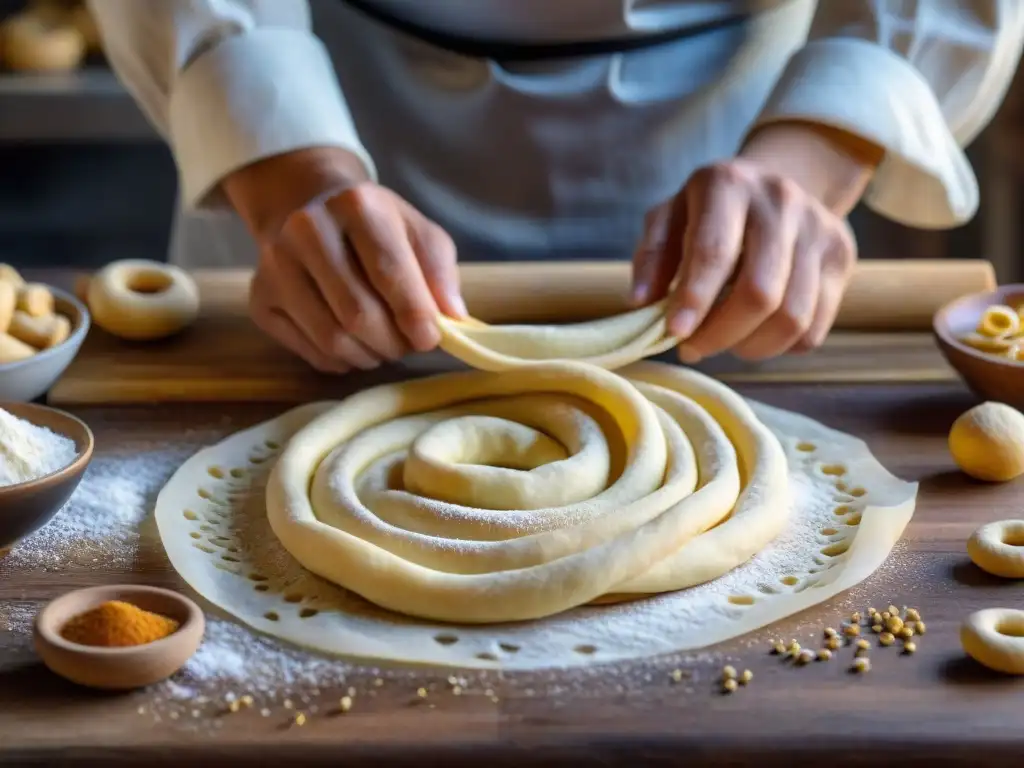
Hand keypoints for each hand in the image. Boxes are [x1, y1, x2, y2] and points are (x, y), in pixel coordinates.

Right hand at [224, 148, 465, 372]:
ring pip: (332, 339)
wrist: (307, 206)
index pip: (388, 271)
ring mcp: (274, 266)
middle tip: (408, 345)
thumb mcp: (417, 232)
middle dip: (394, 342)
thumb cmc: (375, 227)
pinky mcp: (260, 300)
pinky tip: (355, 344)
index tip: (430, 338)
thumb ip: (439, 272)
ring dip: (370, 355)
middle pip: (358, 314)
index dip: (414, 314)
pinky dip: (342, 360)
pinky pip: (310, 351)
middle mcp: (306, 230)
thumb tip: (452, 320)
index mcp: (355, 205)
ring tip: (385, 345)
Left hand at [632, 122, 880, 361]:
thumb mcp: (669, 217)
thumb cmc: (709, 211)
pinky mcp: (842, 256)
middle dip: (721, 334)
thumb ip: (652, 257)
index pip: (714, 252)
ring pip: (792, 316)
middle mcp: (781, 200)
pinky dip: (782, 346)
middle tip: (693, 348)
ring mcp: (819, 228)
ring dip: (751, 347)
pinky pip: (815, 327)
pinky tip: (756, 334)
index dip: (694, 300)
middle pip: (760, 292)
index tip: (675, 334)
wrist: (778, 180)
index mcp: (728, 184)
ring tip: (725, 342)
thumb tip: (641, 304)